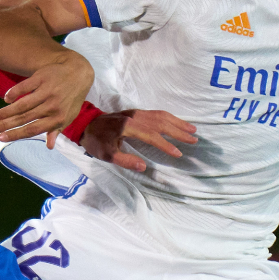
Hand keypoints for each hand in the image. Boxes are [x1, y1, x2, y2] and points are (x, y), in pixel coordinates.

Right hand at [0, 49, 92, 145]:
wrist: (78, 72)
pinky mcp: (42, 77)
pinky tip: (6, 99)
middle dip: (5, 125)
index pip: (33, 129)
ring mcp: (47, 91)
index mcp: (58, 118)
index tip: (1, 138)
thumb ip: (56, 130)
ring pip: (23, 104)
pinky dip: (14, 92)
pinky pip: (25, 86)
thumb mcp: (68, 115)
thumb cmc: (71, 98)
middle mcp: (52, 106)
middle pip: (24, 118)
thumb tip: (49, 146)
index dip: (16, 134)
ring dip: (7, 111)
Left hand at [78, 109, 196, 172]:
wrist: (85, 123)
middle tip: (194, 140)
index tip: (178, 153)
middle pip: (161, 122)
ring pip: (161, 115)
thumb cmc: (95, 141)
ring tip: (192, 130)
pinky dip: (169, 118)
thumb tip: (144, 166)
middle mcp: (134, 117)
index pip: (152, 135)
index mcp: (128, 126)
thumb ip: (124, 160)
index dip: (165, 144)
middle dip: (178, 131)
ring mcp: (135, 113)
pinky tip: (177, 123)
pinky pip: (156, 113)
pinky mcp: (135, 112)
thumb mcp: (106, 155)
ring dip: (177, 122)